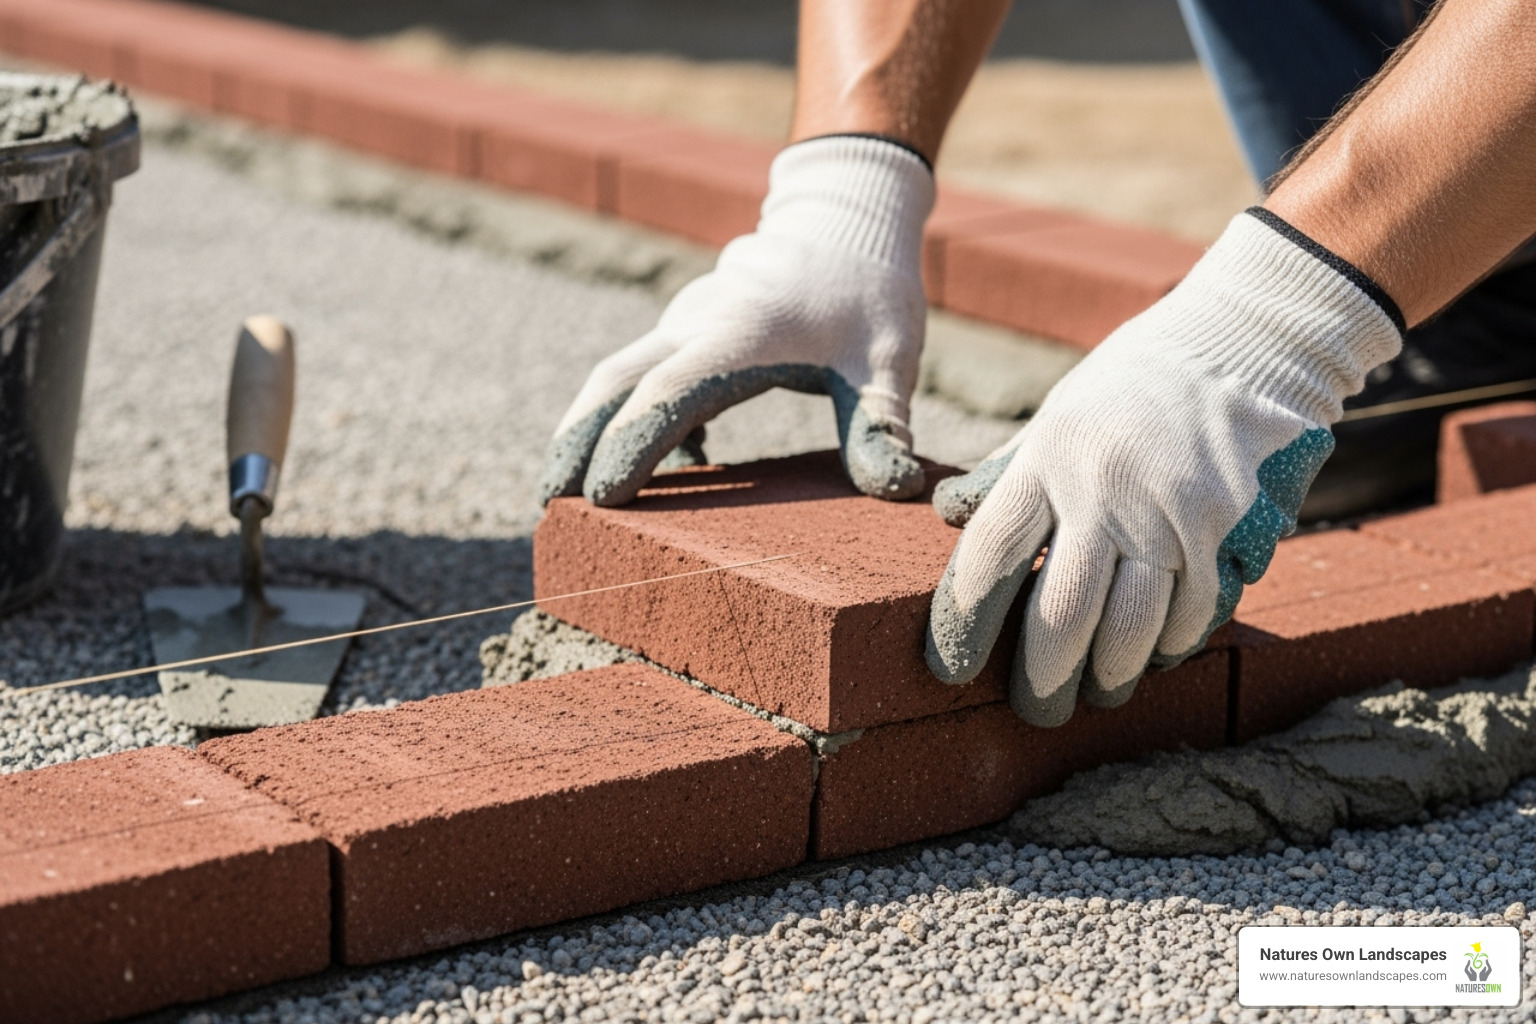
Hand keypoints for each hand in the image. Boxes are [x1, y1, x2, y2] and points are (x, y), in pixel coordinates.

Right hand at [539, 135, 934, 507]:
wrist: (845, 224)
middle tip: (550, 504)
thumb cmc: (869, 295)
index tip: (602, 496)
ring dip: (586, 430)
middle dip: (577, 442)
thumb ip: (880, 424)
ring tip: (566, 492)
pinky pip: (640, 376)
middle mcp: (697, 326)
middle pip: (614, 382)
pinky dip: (627, 418)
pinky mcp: (686, 334)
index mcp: (740, 333)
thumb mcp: (887, 361)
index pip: (669, 391)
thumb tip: (893, 492)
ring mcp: (685, 326)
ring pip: (616, 375)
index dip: (633, 444)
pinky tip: (664, 466)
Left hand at [925, 209, 1403, 725]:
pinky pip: (1193, 614)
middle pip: (1062, 611)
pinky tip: (1153, 657)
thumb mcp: (1055, 415)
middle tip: (1035, 709)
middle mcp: (1105, 489)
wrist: (1243, 343)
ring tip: (1096, 691)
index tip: (948, 669)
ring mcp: (1172, 513)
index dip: (964, 622)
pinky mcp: (1229, 530)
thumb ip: (1008, 475)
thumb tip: (948, 518)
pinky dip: (1169, 647)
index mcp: (1048, 457)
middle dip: (1042, 677)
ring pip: (1131, 628)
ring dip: (1109, 675)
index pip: (991, 555)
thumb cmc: (1130, 386)